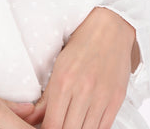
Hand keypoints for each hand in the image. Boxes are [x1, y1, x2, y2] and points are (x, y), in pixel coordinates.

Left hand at [21, 7, 135, 128]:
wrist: (109, 30)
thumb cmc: (81, 45)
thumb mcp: (58, 66)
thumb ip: (46, 97)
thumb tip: (33, 118)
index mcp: (63, 81)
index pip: (52, 125)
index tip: (46, 128)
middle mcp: (82, 91)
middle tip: (59, 124)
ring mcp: (101, 97)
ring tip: (72, 123)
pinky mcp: (116, 100)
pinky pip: (104, 128)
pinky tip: (86, 122)